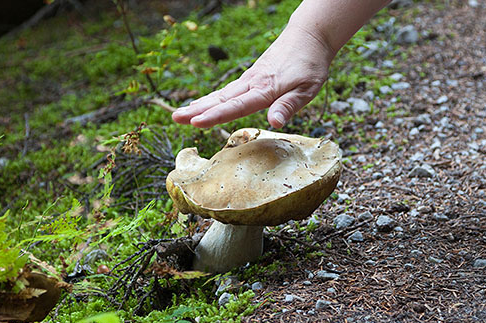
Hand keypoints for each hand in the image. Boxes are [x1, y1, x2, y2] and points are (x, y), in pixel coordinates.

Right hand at [171, 27, 332, 128]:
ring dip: (199, 105)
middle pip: (221, 99)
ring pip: (220, 94)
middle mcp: (252, 83)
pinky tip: (199, 104)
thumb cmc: (311, 64)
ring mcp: (248, 79)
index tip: (196, 122)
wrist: (309, 36)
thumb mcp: (307, 88)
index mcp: (265, 88)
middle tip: (174, 118)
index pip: (236, 106)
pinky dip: (210, 98)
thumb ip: (288, 106)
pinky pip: (226, 91)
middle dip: (197, 110)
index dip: (215, 116)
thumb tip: (275, 123)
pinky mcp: (250, 77)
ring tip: (178, 114)